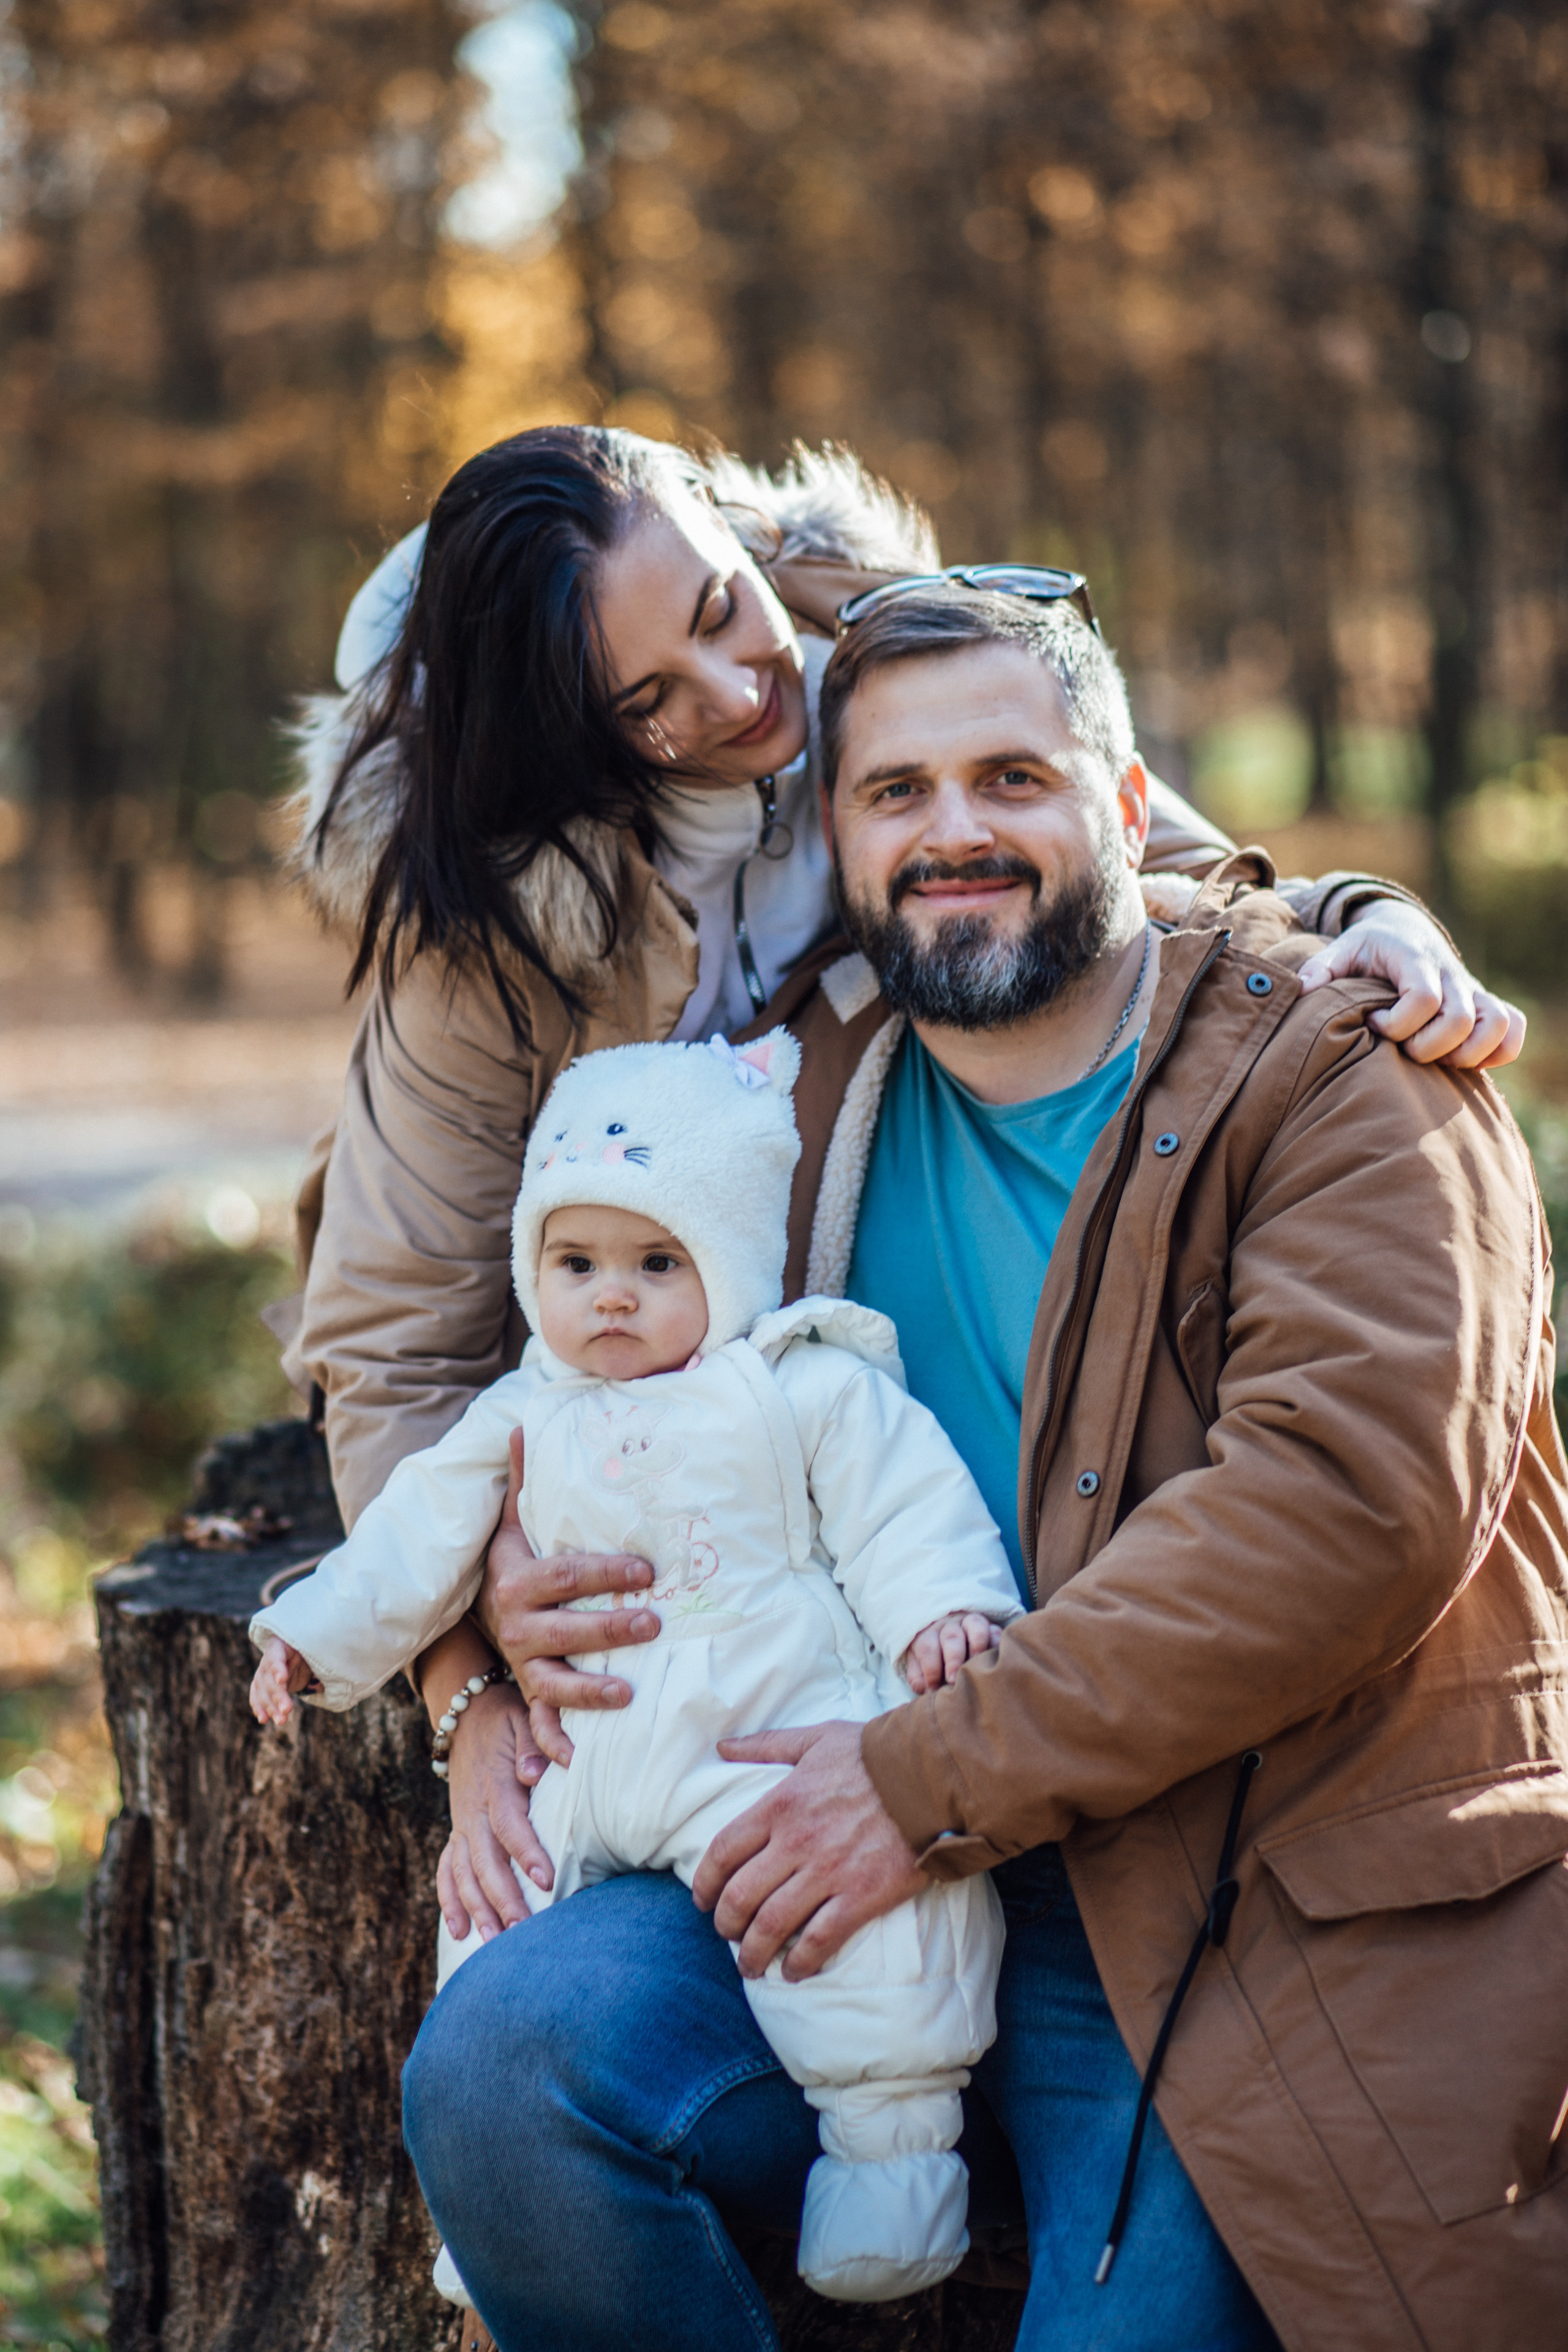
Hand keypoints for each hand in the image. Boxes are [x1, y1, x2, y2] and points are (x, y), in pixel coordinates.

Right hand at [250, 1636, 313, 1725]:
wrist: (304, 1652)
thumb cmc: (312, 1648)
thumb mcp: (316, 1649)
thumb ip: (318, 1661)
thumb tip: (325, 1681)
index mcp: (280, 1644)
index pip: (275, 1655)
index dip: (277, 1668)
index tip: (282, 1680)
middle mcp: (269, 1658)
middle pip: (268, 1678)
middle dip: (277, 1696)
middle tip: (287, 1710)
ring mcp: (264, 1672)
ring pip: (262, 1691)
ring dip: (270, 1707)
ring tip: (281, 1721)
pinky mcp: (264, 1685)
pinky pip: (258, 1696)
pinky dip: (260, 1708)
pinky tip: (263, 1719)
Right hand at [437, 1679, 556, 1943]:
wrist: (468, 1709)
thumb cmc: (508, 1715)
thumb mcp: (525, 1716)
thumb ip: (535, 1741)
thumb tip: (536, 1772)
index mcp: (495, 1783)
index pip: (509, 1824)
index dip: (526, 1853)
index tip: (545, 1881)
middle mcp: (472, 1808)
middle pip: (485, 1858)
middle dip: (502, 1897)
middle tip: (521, 1931)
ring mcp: (461, 1821)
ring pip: (464, 1871)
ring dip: (476, 1907)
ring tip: (493, 1941)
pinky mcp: (458, 1828)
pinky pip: (447, 1868)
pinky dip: (449, 1899)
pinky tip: (459, 1930)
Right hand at [477, 1427, 661, 1768]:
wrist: (480, 1608)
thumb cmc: (516, 1558)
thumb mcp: (515, 1520)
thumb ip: (527, 1479)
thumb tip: (524, 1420)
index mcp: (519, 1581)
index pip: (565, 1575)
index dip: (604, 1573)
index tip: (646, 1571)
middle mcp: (518, 1627)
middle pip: (565, 1631)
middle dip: (609, 1631)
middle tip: (654, 1626)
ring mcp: (524, 1665)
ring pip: (554, 1684)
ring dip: (590, 1694)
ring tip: (629, 1695)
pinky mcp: (532, 1694)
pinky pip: (541, 1724)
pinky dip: (555, 1746)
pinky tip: (576, 1763)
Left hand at [691, 1722, 926, 1982]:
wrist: (933, 1776)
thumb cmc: (873, 1754)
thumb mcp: (814, 1739)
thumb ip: (765, 1744)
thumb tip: (722, 1746)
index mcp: (779, 1804)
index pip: (723, 1852)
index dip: (705, 1884)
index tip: (701, 1902)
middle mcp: (796, 1842)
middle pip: (741, 1896)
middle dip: (726, 1925)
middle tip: (728, 1936)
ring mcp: (828, 1872)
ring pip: (773, 1925)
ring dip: (754, 1953)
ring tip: (752, 1966)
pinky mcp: (861, 1896)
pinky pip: (819, 1939)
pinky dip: (801, 1962)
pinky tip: (794, 1972)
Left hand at [903, 1612, 999, 1693]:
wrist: (949, 1636)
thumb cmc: (933, 1658)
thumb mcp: (918, 1664)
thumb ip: (917, 1677)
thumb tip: (923, 1688)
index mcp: (929, 1635)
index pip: (927, 1647)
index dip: (930, 1668)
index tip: (933, 1688)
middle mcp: (950, 1626)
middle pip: (951, 1636)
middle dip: (953, 1659)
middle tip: (953, 1680)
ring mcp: (971, 1624)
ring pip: (975, 1625)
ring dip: (977, 1645)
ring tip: (977, 1665)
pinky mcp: (990, 1628)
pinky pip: (996, 1630)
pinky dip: (997, 1642)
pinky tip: (996, 1658)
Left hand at [1299, 902, 1524, 1069]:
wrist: (1404, 928)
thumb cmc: (1369, 947)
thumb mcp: (1341, 949)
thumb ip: (1320, 968)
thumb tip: (1301, 990)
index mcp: (1414, 959)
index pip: (1423, 998)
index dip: (1397, 1023)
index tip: (1373, 1024)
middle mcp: (1451, 973)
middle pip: (1459, 1019)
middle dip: (1428, 1046)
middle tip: (1402, 1048)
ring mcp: (1473, 989)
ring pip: (1495, 1024)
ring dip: (1467, 1052)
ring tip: (1435, 1056)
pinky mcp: (1485, 1003)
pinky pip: (1512, 1028)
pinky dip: (1498, 1050)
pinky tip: (1464, 1058)